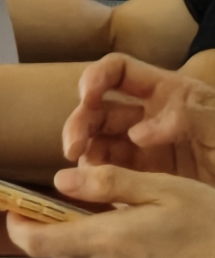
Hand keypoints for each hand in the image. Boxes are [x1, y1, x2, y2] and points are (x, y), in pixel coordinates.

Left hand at [18, 167, 214, 257]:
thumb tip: (59, 182)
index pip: (36, 243)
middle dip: (66, 235)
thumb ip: (106, 184)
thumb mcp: (164, 189)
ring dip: (95, 257)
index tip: (16, 212)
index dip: (18, 227)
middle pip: (61, 257)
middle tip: (93, 216)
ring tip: (136, 239)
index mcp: (110, 242)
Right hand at [66, 54, 214, 183]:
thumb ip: (183, 120)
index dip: (96, 77)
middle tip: (73, 146)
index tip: (87, 96)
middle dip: (79, 122)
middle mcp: (146, 114)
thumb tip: (138, 133)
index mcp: (166, 91)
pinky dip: (94, 176)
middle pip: (98, 107)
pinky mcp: (143, 175)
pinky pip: (109, 171)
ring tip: (80, 169)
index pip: (118, 71)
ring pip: (97, 140)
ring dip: (82, 150)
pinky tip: (91, 186)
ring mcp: (142, 146)